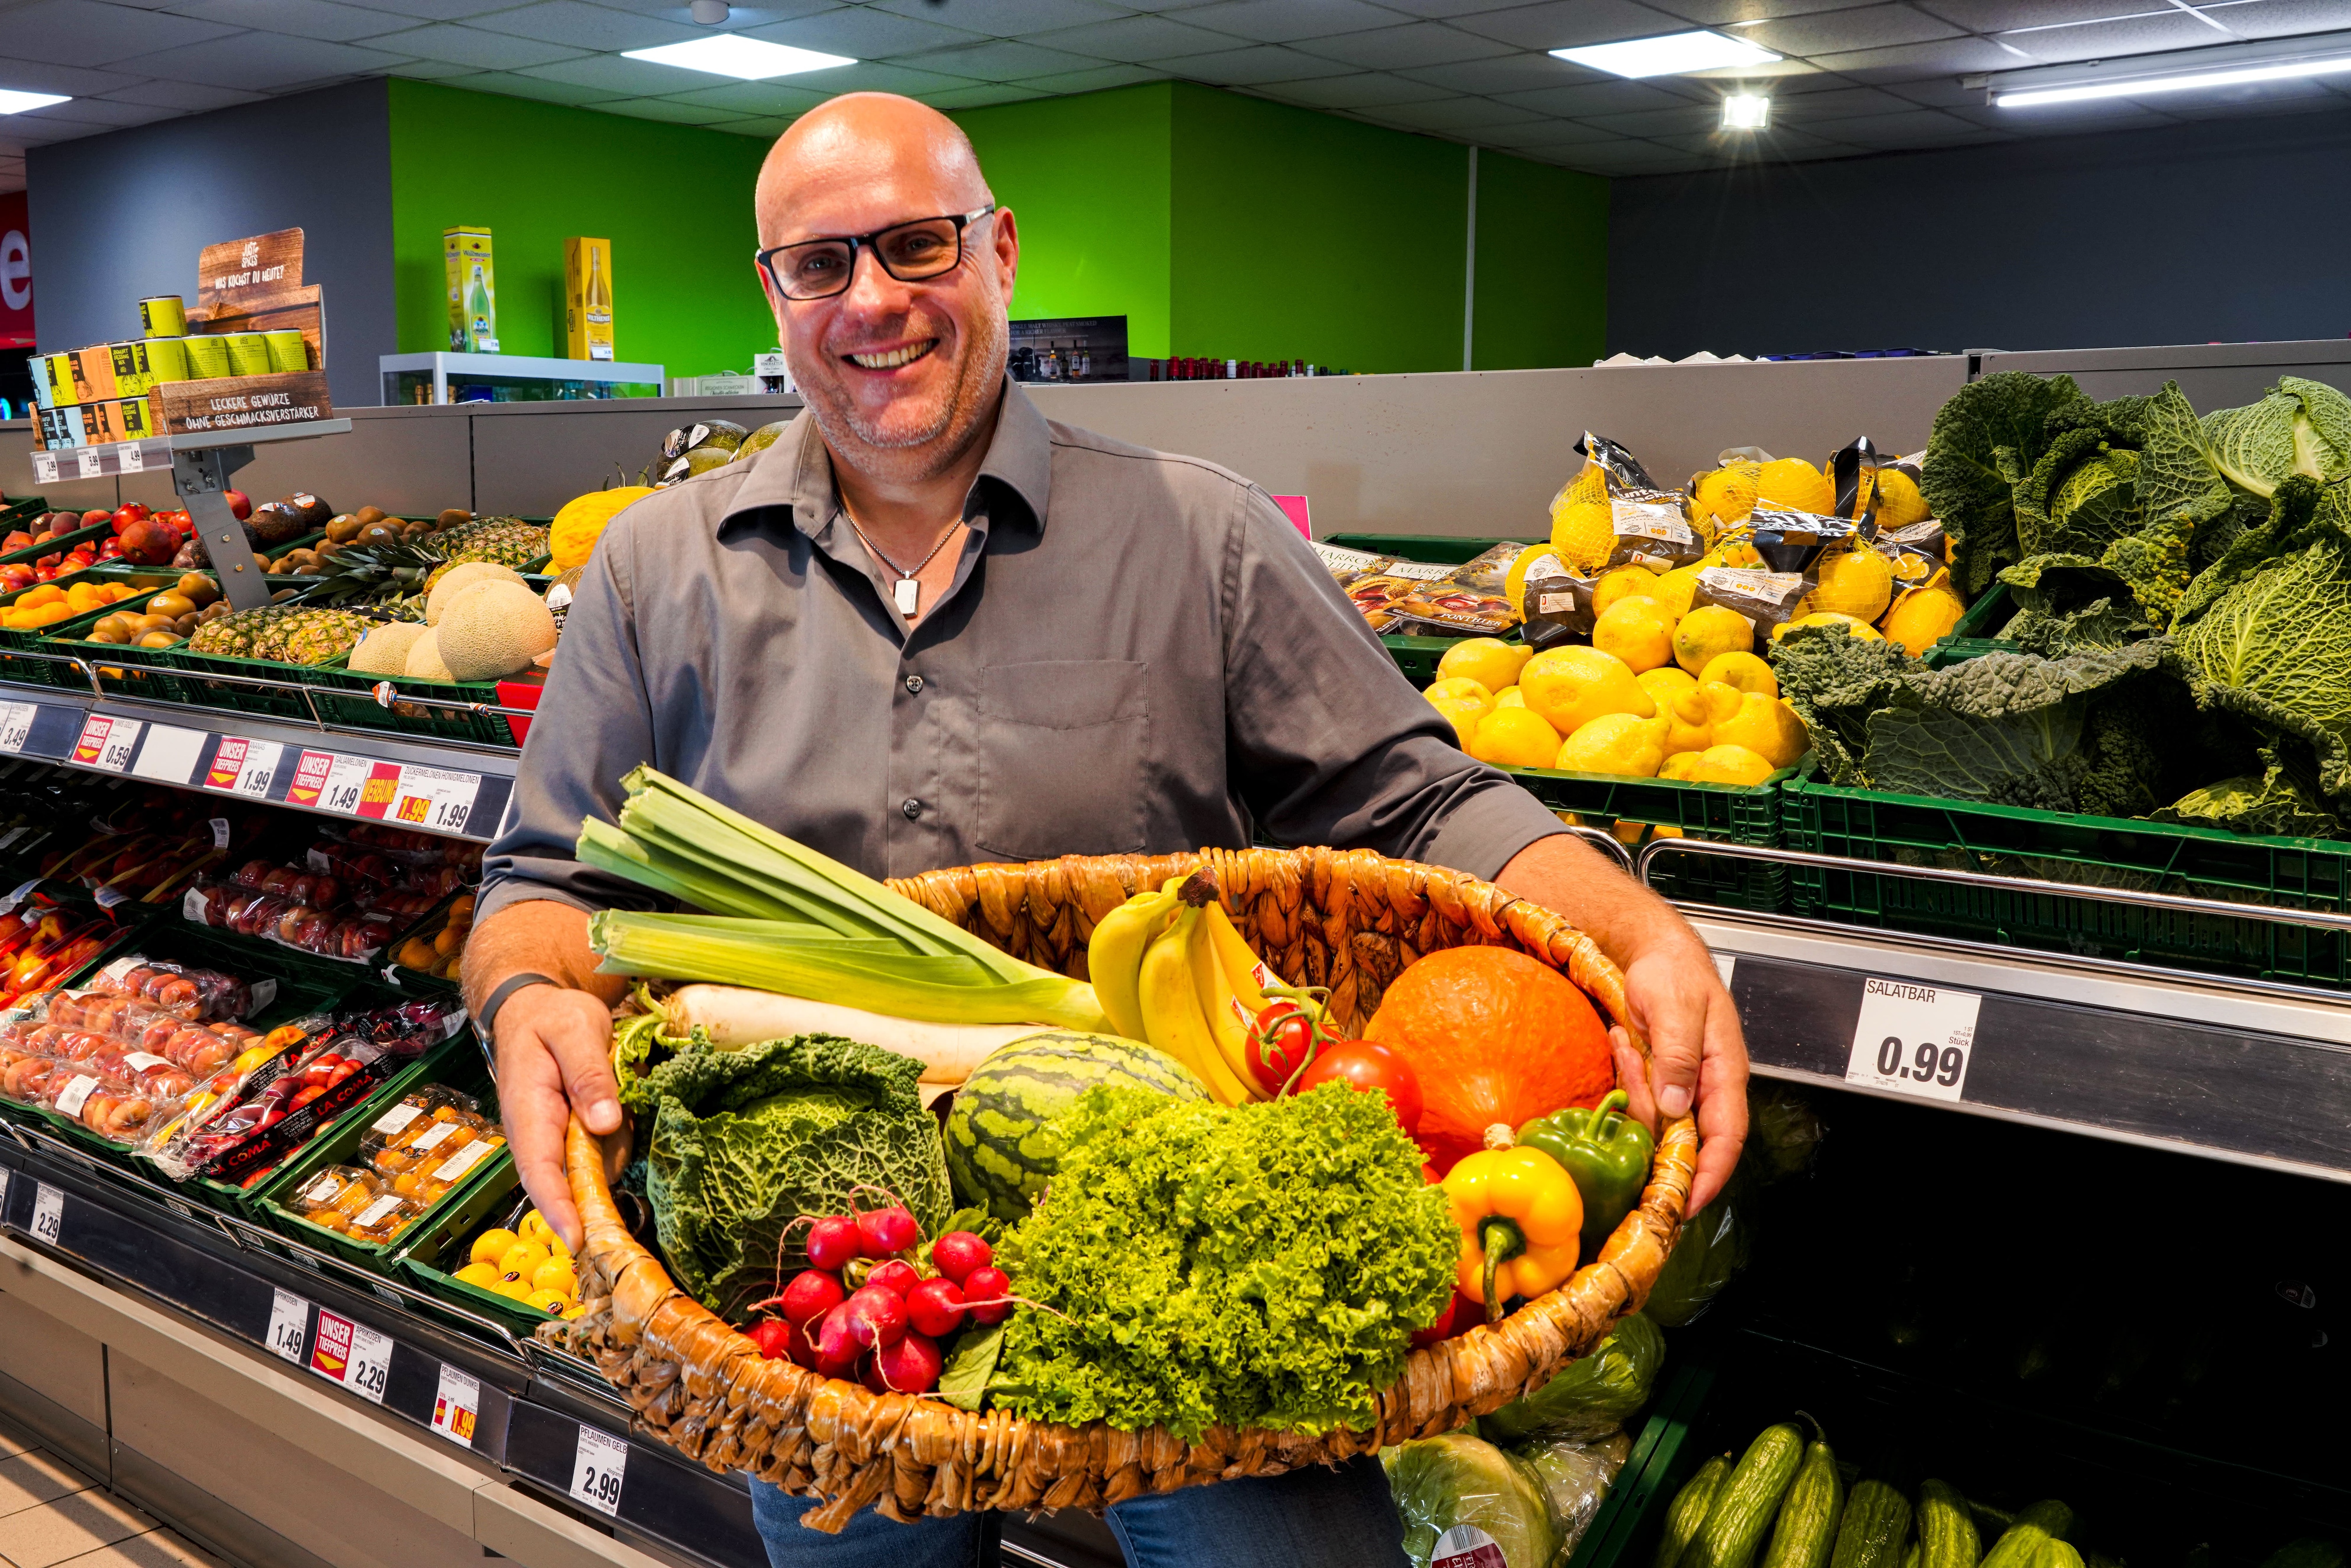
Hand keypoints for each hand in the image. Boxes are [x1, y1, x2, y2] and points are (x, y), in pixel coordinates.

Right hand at [495, 984, 624, 1250]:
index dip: (558, 1207)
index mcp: (530, 1111)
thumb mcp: (576, 1031)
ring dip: (617, 1143)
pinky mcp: (576, 1133)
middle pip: (569, 1180)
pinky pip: (606, 1146)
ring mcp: (558, 1136)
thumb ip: (589, 1075)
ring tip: (616, 1085)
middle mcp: (539, 1133)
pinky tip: (620, 1097)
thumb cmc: (551, 1017)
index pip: (540, 1169)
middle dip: (596, 1197)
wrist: (536, 1008)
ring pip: (597, 1163)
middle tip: (626, 1207)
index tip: (578, 1238)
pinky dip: (620, 1131)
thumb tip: (604, 1124)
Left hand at [1617, 938, 1746, 1213]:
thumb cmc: (1674, 973)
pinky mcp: (1659, 1081)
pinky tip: (1624, 1041)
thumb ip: (1678, 1056)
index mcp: (1725, 1073)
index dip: (1708, 1176)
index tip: (1684, 1203)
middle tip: (1633, 1064)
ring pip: (1655, 1120)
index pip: (1726, 1140)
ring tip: (1630, 1041)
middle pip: (1683, 1137)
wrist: (1653, 952)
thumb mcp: (1674, 1007)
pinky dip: (1627, 1078)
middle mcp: (1706, 1088)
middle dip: (1652, 1121)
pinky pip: (1639, 1100)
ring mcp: (1681, 1087)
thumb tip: (1676, 1107)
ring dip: (1635, 1087)